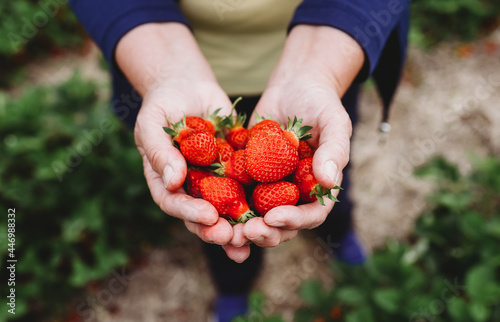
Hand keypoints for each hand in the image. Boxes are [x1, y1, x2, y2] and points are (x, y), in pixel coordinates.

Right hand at [115, 23, 250, 261]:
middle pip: (203, 216)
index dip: (190, 214)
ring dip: (242, 225)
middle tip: (235, 236)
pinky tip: (280, 209)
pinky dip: (263, 200)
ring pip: (228, 208)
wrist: (187, 85)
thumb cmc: (162, 103)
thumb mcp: (152, 124)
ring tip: (259, 234)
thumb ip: (159, 153)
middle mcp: (191, 187)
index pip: (174, 204)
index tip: (209, 216)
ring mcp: (215, 180)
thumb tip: (174, 183)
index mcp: (166, 182)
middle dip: (219, 230)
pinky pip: (250, 186)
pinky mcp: (237, 169)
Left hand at [243, 25, 364, 246]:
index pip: (311, 214)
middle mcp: (293, 193)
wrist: (293, 86)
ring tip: (225, 228)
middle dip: (264, 232)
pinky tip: (207, 206)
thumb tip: (329, 182)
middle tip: (246, 231)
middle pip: (281, 224)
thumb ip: (335, 150)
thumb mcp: (334, 122)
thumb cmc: (321, 103)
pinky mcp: (247, 176)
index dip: (294, 221)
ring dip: (241, 226)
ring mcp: (269, 187)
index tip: (274, 218)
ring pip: (256, 216)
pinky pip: (234, 193)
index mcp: (317, 188)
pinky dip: (222, 203)